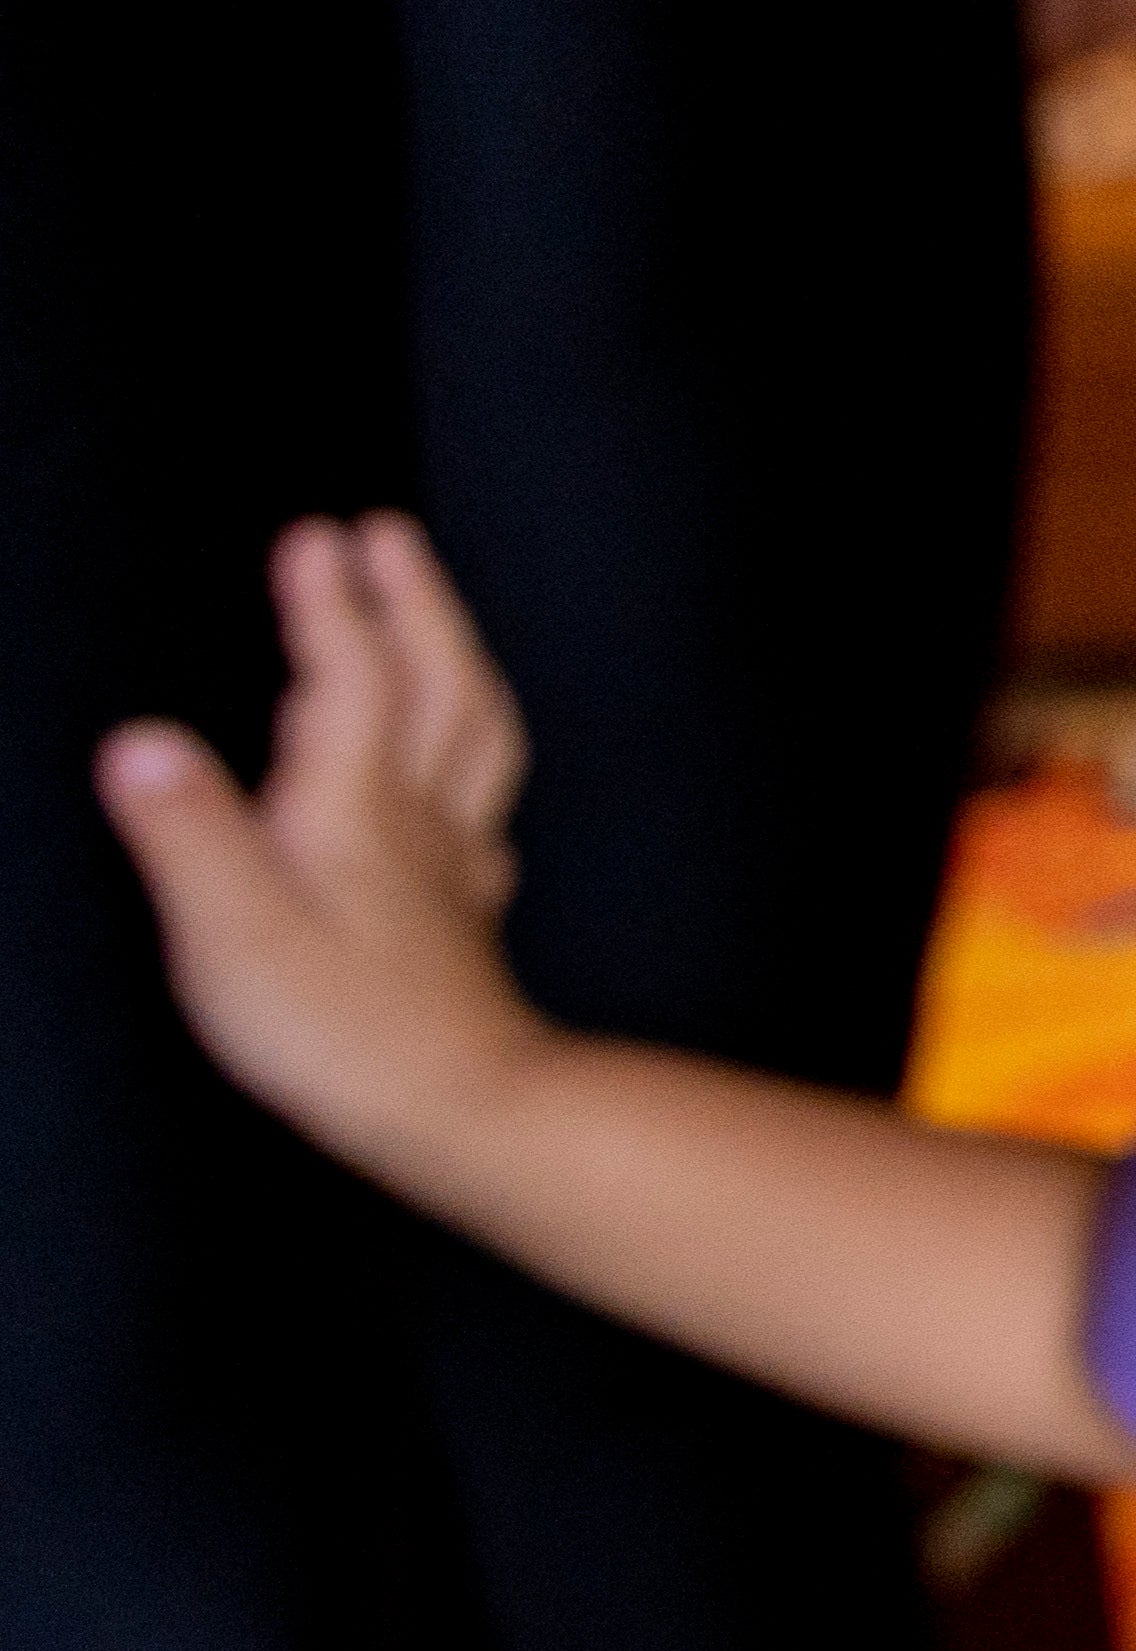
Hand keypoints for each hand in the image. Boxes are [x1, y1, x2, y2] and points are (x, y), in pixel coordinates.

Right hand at [96, 516, 552, 1166]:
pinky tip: (464, 791)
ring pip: (475, 736)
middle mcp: (416, 824)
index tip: (314, 534)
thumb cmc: (344, 1036)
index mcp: (355, 811)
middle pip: (435, 685)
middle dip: (413, 601)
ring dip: (456, 661)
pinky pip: (483, 815)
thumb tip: (138, 742)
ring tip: (438, 617)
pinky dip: (474, 771)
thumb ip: (188, 834)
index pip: (348, 680)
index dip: (329, 605)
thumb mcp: (234, 934)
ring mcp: (451, 869)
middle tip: (389, 536)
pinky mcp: (463, 920)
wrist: (464, 1116)